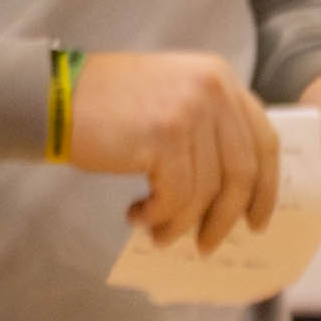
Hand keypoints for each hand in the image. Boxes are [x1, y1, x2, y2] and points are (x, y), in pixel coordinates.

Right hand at [63, 52, 277, 250]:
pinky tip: (137, 214)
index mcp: (220, 76)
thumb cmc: (109, 103)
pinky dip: (159, 216)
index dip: (265, 188)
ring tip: (158, 232)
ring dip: (183, 223)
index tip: (256, 220)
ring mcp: (190, 111)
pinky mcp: (165, 136)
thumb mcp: (174, 97)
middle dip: (225, 217)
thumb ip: (209, 126)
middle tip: (207, 244)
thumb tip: (237, 189)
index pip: (264, 140)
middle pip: (242, 172)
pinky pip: (177, 197)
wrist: (54, 95)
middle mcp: (213, 88)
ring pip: (207, 191)